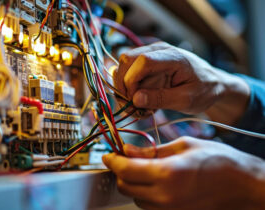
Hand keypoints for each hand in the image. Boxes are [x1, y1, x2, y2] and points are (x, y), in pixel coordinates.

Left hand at [103, 137, 264, 209]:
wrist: (243, 185)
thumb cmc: (219, 161)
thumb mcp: (183, 146)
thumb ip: (152, 150)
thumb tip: (128, 149)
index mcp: (167, 174)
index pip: (125, 170)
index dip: (112, 161)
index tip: (108, 154)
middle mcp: (165, 197)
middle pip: (125, 186)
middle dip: (120, 171)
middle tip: (124, 158)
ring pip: (136, 198)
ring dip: (133, 182)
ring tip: (143, 168)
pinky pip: (149, 205)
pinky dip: (145, 193)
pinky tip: (155, 180)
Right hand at [114, 42, 249, 123]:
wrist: (212, 83)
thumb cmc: (205, 90)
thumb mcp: (187, 100)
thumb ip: (162, 99)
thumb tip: (135, 99)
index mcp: (172, 57)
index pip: (141, 61)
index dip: (131, 81)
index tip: (134, 101)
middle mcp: (158, 51)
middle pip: (126, 61)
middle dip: (123, 85)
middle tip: (131, 107)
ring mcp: (152, 55)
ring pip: (124, 67)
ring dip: (125, 89)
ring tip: (138, 107)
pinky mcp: (148, 64)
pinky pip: (130, 74)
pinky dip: (130, 89)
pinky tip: (141, 102)